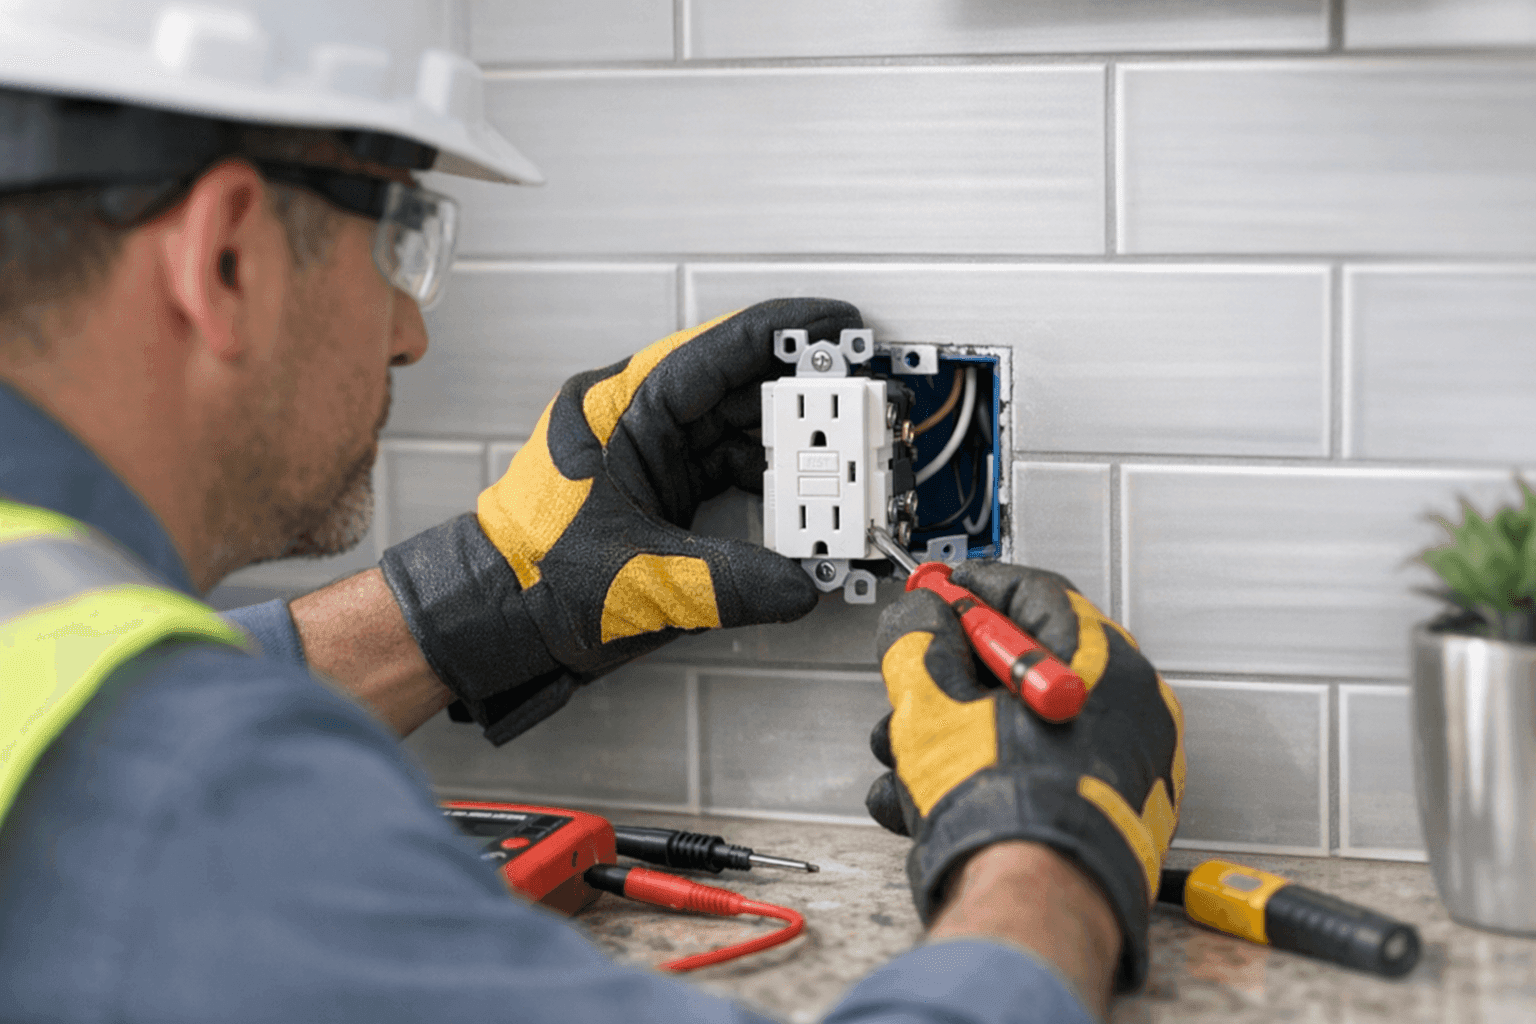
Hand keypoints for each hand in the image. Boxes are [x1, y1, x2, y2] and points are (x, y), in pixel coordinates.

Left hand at [380, 299, 862, 742]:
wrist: (497, 619)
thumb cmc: (534, 580)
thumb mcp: (639, 579)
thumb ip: (729, 582)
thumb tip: (797, 584)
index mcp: (620, 411)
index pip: (716, 352)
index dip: (785, 332)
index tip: (839, 324)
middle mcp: (638, 422)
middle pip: (738, 387)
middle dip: (802, 396)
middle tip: (861, 400)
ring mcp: (652, 456)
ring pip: (739, 430)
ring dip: (791, 445)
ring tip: (843, 458)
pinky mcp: (662, 490)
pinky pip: (731, 470)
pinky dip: (770, 483)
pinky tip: (805, 500)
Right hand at [865, 561, 1184, 991]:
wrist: (1035, 905)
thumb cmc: (1008, 807)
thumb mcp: (934, 700)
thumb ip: (919, 641)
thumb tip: (918, 618)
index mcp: (1101, 664)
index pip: (1033, 593)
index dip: (971, 588)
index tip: (936, 592)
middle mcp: (1125, 710)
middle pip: (1024, 665)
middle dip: (950, 675)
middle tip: (911, 680)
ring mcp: (1119, 767)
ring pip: (1019, 726)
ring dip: (949, 735)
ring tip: (902, 755)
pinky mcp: (1099, 816)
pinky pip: (1031, 776)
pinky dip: (977, 780)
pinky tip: (921, 798)